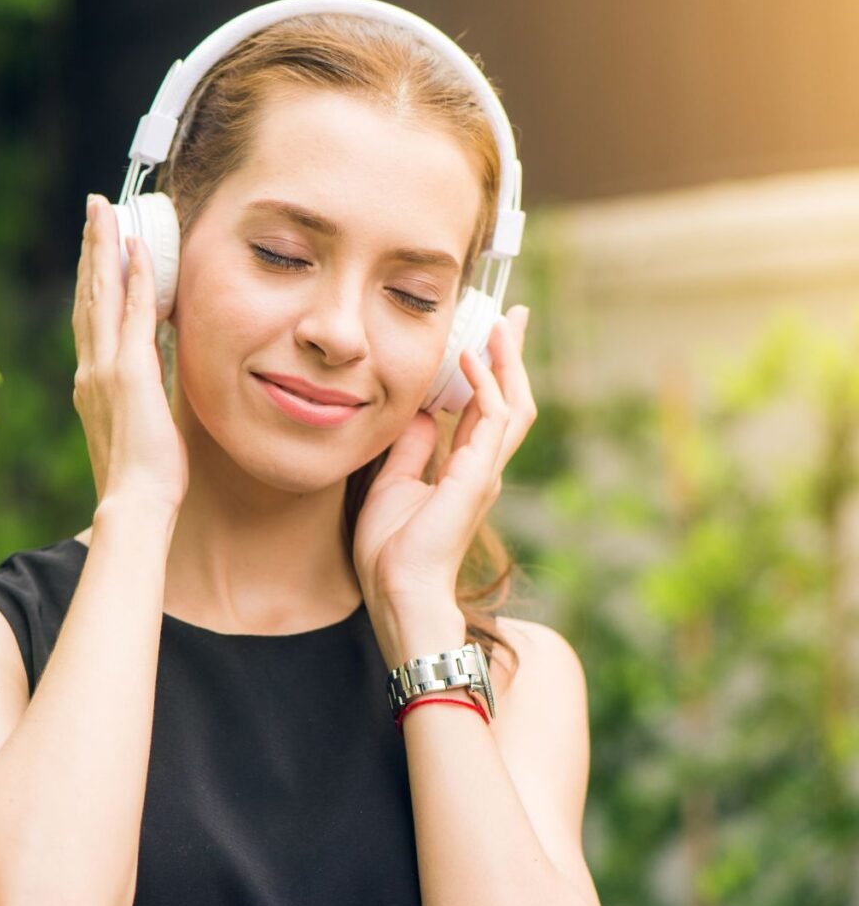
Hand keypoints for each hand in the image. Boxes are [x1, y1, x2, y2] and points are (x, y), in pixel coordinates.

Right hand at [71, 194, 188, 513]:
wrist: (135, 502)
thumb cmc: (143, 474)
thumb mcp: (140, 424)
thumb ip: (142, 393)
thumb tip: (156, 374)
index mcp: (93, 381)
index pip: (92, 317)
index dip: (94, 278)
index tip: (99, 247)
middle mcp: (92, 368)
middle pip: (90, 295)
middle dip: (93, 249)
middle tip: (97, 209)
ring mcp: (106, 368)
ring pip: (103, 294)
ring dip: (106, 249)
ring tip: (108, 211)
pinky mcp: (130, 372)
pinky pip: (135, 314)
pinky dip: (136, 279)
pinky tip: (140, 250)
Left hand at [353, 305, 535, 623]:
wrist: (399, 589)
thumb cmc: (393, 549)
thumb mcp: (394, 482)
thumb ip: (412, 448)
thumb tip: (421, 413)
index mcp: (464, 469)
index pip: (484, 409)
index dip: (487, 372)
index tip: (483, 337)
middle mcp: (482, 466)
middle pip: (509, 399)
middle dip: (510, 357)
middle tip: (511, 317)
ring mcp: (485, 470)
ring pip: (512, 404)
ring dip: (507, 361)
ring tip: (500, 323)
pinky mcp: (478, 474)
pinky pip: (492, 418)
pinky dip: (485, 384)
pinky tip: (470, 358)